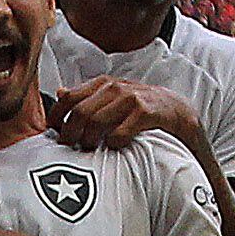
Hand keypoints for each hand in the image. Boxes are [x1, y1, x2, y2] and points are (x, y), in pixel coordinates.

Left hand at [51, 76, 199, 152]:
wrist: (179, 112)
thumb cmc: (142, 108)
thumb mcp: (114, 97)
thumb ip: (87, 95)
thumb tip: (60, 93)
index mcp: (103, 84)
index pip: (68, 98)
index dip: (56, 118)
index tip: (55, 135)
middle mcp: (115, 88)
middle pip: (79, 113)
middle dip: (71, 135)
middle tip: (72, 149)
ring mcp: (130, 99)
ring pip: (95, 123)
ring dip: (89, 141)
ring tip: (91, 151)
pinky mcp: (145, 113)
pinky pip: (118, 133)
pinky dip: (111, 144)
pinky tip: (114, 148)